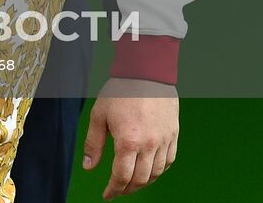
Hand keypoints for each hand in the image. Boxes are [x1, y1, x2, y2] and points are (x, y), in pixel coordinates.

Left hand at [82, 78, 178, 198]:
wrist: (146, 73)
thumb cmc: (120, 91)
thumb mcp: (99, 115)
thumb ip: (93, 143)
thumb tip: (88, 167)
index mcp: (128, 141)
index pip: (122, 176)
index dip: (113, 190)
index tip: (107, 195)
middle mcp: (149, 145)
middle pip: (140, 179)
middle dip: (127, 189)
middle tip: (117, 191)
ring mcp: (164, 140)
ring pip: (156, 173)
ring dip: (143, 182)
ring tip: (132, 183)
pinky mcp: (173, 134)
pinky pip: (168, 161)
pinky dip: (159, 170)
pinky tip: (150, 170)